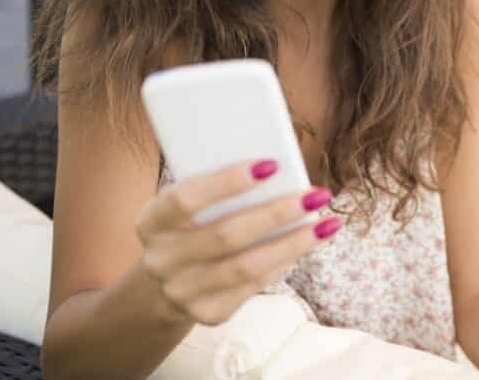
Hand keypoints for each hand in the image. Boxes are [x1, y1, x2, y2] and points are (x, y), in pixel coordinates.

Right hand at [134, 158, 339, 325]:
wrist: (167, 283)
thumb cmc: (192, 225)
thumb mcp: (191, 204)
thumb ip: (219, 188)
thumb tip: (277, 170)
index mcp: (151, 221)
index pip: (184, 199)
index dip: (226, 182)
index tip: (271, 164)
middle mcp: (161, 260)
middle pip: (226, 235)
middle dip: (277, 213)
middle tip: (317, 194)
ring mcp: (183, 292)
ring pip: (247, 267)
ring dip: (294, 243)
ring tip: (328, 223)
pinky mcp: (208, 314)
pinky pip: (253, 286)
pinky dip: (284, 261)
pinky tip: (308, 243)